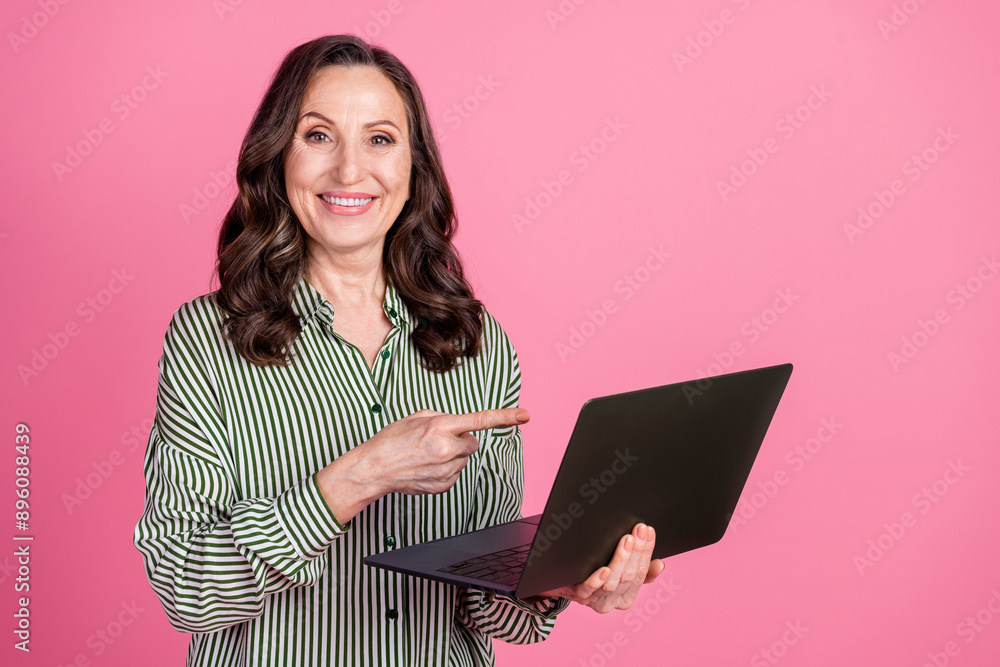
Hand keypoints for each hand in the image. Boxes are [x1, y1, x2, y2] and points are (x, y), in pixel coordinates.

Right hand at [316, 408, 529, 523]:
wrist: (373, 469)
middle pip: (473, 441)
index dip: (505, 417)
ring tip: (426, 455)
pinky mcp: (444, 485)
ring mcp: (446, 470)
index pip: (480, 421)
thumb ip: (443, 418)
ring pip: (464, 458)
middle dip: (461, 439)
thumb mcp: (416, 417)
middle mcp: (446, 449)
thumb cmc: (391, 441)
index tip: (525, 416)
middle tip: (437, 440)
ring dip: (452, 454)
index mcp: (440, 427)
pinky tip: (426, 467)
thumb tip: (459, 427)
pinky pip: (456, 472)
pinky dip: (446, 468)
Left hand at [530, 523, 665, 612]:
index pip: (642, 574)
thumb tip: (660, 565)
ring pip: (613, 582)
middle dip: (637, 551)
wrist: (557, 580)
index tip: (649, 531)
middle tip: (640, 529)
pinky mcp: (577, 595)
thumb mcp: (618, 571)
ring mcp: (594, 600)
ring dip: (621, 559)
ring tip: (627, 539)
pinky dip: (598, 579)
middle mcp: (612, 602)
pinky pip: (589, 590)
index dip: (647, 552)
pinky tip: (604, 569)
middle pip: (629, 576)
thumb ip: (640, 571)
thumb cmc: (591, 571)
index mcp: (626, 597)